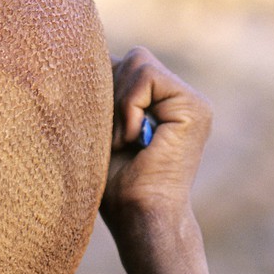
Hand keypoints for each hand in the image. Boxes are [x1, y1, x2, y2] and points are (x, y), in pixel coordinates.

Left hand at [99, 48, 211, 243]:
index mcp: (157, 103)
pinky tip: (134, 140)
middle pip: (131, 57)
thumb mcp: (99, 130)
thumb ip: (102, 92)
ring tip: (124, 142)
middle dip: (110, 95)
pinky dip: (129, 108)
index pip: (123, 65)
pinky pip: (147, 77)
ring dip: (119, 104)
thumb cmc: (112, 187)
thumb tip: (79, 54)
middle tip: (114, 140)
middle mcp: (176, 98)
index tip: (102, 131)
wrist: (138, 219)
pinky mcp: (194, 107)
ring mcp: (190, 101)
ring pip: (139, 61)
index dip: (101, 88)